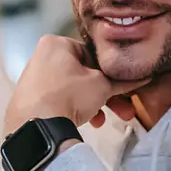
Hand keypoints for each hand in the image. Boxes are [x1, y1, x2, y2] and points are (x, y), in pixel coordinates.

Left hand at [4, 35, 149, 139]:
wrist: (36, 126)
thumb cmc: (67, 96)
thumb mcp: (102, 86)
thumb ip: (122, 81)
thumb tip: (140, 78)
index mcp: (55, 43)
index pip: (92, 53)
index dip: (110, 72)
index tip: (122, 86)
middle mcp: (41, 56)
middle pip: (83, 74)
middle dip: (105, 94)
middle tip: (122, 108)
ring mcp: (34, 78)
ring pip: (72, 88)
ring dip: (92, 105)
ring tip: (102, 121)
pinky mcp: (30, 98)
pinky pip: (59, 99)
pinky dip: (74, 109)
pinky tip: (87, 123)